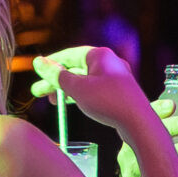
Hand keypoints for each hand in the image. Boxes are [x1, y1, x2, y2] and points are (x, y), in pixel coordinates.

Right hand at [29, 45, 152, 135]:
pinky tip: (71, 103)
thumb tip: (38, 62)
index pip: (70, 54)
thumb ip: (56, 75)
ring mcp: (116, 78)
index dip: (52, 63)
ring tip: (51, 102)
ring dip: (67, 90)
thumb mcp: (77, 88)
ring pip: (85, 81)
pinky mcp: (119, 92)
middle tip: (38, 92)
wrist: (139, 122)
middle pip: (77, 69)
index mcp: (100, 55)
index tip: (38, 71)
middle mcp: (110, 63)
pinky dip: (81, 95)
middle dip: (56, 81)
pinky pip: (95, 90)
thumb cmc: (108, 102)